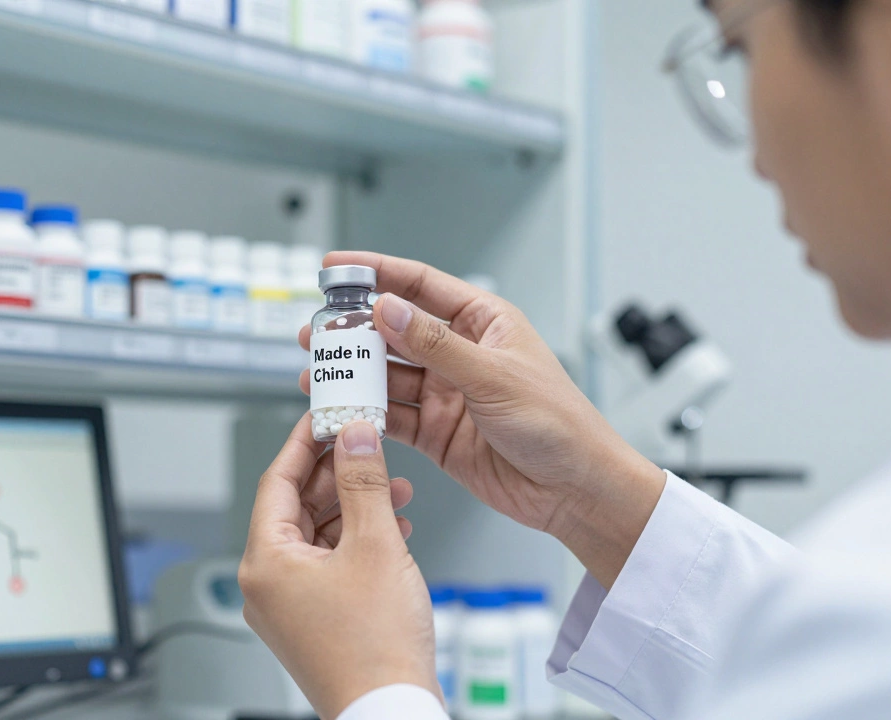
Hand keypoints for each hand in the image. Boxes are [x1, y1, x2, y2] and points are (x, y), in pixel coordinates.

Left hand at [239, 418, 438, 719]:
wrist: (390, 712)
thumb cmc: (377, 648)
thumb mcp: (375, 545)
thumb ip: (363, 481)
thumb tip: (354, 435)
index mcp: (265, 562)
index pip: (277, 480)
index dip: (305, 442)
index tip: (325, 415)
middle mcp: (266, 584)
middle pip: (296, 506)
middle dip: (337, 475)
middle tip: (366, 445)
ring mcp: (286, 605)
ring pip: (315, 535)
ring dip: (352, 507)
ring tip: (392, 489)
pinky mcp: (309, 619)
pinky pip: (325, 563)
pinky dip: (355, 541)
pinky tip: (389, 528)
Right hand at [301, 252, 666, 588]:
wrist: (575, 490)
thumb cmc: (558, 424)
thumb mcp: (493, 376)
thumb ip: (435, 344)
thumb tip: (388, 309)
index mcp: (483, 322)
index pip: (420, 285)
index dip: (376, 272)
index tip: (335, 269)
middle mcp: (461, 354)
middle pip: (395, 331)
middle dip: (353, 331)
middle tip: (315, 332)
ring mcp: (447, 394)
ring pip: (388, 376)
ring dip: (354, 376)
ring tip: (318, 374)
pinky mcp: (437, 433)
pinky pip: (393, 417)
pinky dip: (367, 415)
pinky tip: (342, 411)